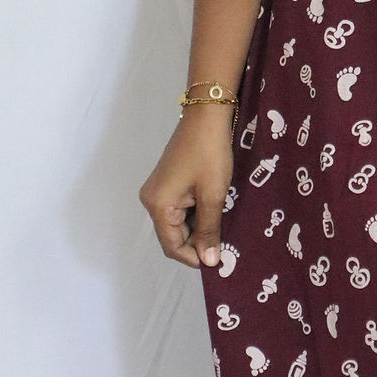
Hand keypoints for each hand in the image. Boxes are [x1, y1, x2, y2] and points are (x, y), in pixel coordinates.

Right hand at [139, 111, 234, 268]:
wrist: (206, 115)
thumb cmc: (210, 153)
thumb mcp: (213, 195)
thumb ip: (210, 230)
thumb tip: (209, 261)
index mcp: (158, 206)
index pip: (172, 246)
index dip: (194, 257)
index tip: (218, 261)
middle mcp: (152, 200)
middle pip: (173, 235)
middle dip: (198, 243)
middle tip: (224, 247)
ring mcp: (159, 190)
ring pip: (178, 223)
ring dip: (199, 229)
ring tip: (223, 229)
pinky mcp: (168, 182)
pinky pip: (180, 209)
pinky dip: (197, 215)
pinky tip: (215, 212)